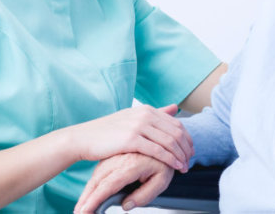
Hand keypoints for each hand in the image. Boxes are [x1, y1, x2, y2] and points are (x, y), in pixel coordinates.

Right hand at [69, 104, 190, 173]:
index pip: (176, 123)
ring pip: (169, 141)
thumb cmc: (107, 132)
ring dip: (180, 156)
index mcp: (146, 110)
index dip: (187, 138)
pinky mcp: (131, 139)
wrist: (84, 138)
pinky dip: (170, 159)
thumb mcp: (132, 118)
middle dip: (186, 148)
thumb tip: (175, 108)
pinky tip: (175, 167)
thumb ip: (155, 114)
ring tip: (184, 167)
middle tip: (190, 161)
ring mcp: (138, 126)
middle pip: (176, 132)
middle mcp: (144, 115)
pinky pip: (158, 150)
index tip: (190, 150)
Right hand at [74, 152, 173, 213]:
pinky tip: (88, 196)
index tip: (85, 212)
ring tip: (81, 208)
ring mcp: (113, 157)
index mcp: (131, 165)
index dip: (95, 200)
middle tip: (79, 213)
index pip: (109, 186)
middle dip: (85, 199)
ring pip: (95, 177)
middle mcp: (119, 160)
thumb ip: (146, 194)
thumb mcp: (162, 179)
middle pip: (96, 182)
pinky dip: (92, 185)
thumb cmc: (163, 162)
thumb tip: (126, 205)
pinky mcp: (111, 157)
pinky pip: (98, 172)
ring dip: (86, 193)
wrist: (162, 140)